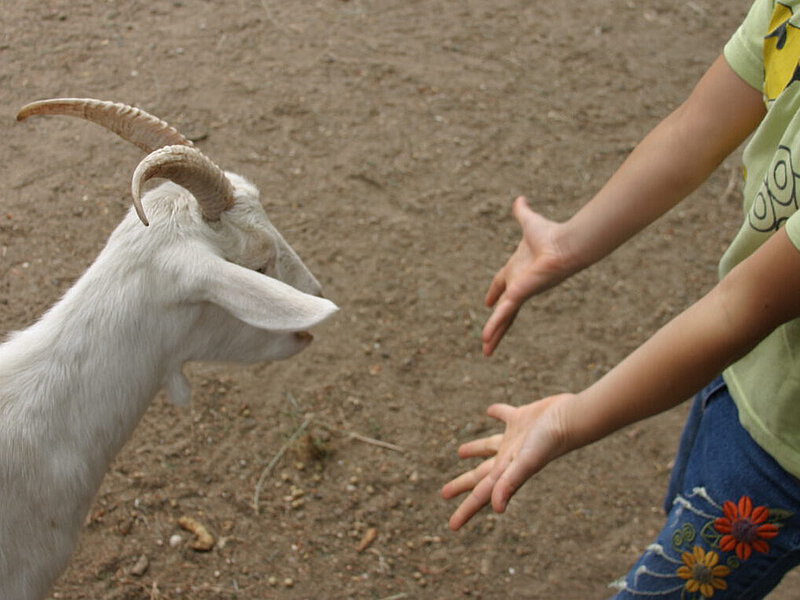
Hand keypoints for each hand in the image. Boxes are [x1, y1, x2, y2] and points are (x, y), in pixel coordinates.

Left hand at [441, 394, 570, 530]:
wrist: (572, 418)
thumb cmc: (548, 442)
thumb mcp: (526, 463)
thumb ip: (510, 483)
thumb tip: (496, 509)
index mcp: (506, 471)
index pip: (481, 494)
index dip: (466, 510)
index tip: (452, 527)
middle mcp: (509, 457)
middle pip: (480, 474)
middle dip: (463, 484)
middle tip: (444, 494)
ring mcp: (516, 438)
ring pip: (489, 447)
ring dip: (475, 450)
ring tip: (460, 453)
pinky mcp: (522, 418)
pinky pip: (504, 415)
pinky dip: (497, 413)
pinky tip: (491, 411)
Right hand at [482, 197, 573, 355]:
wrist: (566, 244)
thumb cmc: (552, 234)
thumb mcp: (529, 222)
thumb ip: (522, 212)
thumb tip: (520, 198)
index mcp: (517, 270)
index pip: (502, 284)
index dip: (495, 292)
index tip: (488, 302)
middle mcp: (518, 285)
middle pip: (503, 309)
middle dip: (495, 325)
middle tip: (487, 341)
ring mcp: (520, 293)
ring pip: (503, 318)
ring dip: (494, 334)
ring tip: (486, 352)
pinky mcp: (520, 295)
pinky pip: (503, 314)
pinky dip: (494, 327)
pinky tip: (486, 340)